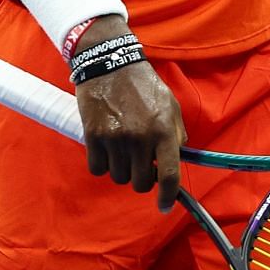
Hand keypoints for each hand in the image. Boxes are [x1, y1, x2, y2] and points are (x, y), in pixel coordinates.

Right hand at [74, 19, 185, 210]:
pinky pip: (97, 168)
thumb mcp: (170, 105)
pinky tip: (107, 149)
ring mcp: (115, 139)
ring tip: (123, 150)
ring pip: (118, 177)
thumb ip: (176, 134)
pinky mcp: (93, 136)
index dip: (167, 196)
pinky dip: (102, 164)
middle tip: (140, 163)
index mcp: (163, 130)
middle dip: (141, 178)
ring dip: (121, 170)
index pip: (168, 174)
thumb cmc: (143, 85)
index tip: (163, 206)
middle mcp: (140, 138)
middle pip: (140, 183)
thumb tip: (176, 160)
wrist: (110, 63)